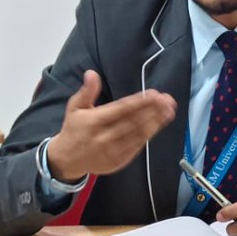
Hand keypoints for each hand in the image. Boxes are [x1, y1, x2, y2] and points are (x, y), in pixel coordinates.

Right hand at [47, 72, 176, 181]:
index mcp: (93, 122)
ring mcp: (112, 151)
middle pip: (133, 122)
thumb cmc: (74, 129)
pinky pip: (137, 147)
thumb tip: (92, 73)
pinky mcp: (119, 161)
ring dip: (156, 123)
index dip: (139, 102)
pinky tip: (158, 125)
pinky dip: (148, 135)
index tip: (154, 94)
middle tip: (168, 101)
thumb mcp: (75, 108)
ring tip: (169, 111)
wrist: (67, 160)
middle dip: (153, 111)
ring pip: (138, 135)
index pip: (121, 110)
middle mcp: (104, 137)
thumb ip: (86, 91)